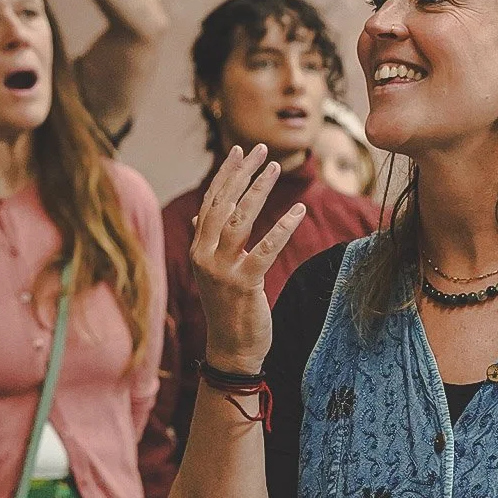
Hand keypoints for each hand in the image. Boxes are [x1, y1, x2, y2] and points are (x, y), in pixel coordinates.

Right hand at [189, 144, 304, 371]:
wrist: (231, 349)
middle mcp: (205, 255)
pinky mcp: (244, 284)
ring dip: (259, 191)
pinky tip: (298, 210)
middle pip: (223, 204)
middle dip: (242, 173)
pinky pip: (265, 249)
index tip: (240, 151)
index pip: (211, 202)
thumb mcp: (215, 271)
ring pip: (240, 220)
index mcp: (199, 249)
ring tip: (275, 168)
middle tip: (260, 149)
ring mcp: (221, 270)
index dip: (226, 175)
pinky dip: (283, 228)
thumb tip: (201, 215)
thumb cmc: (229, 307)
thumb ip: (208, 241)